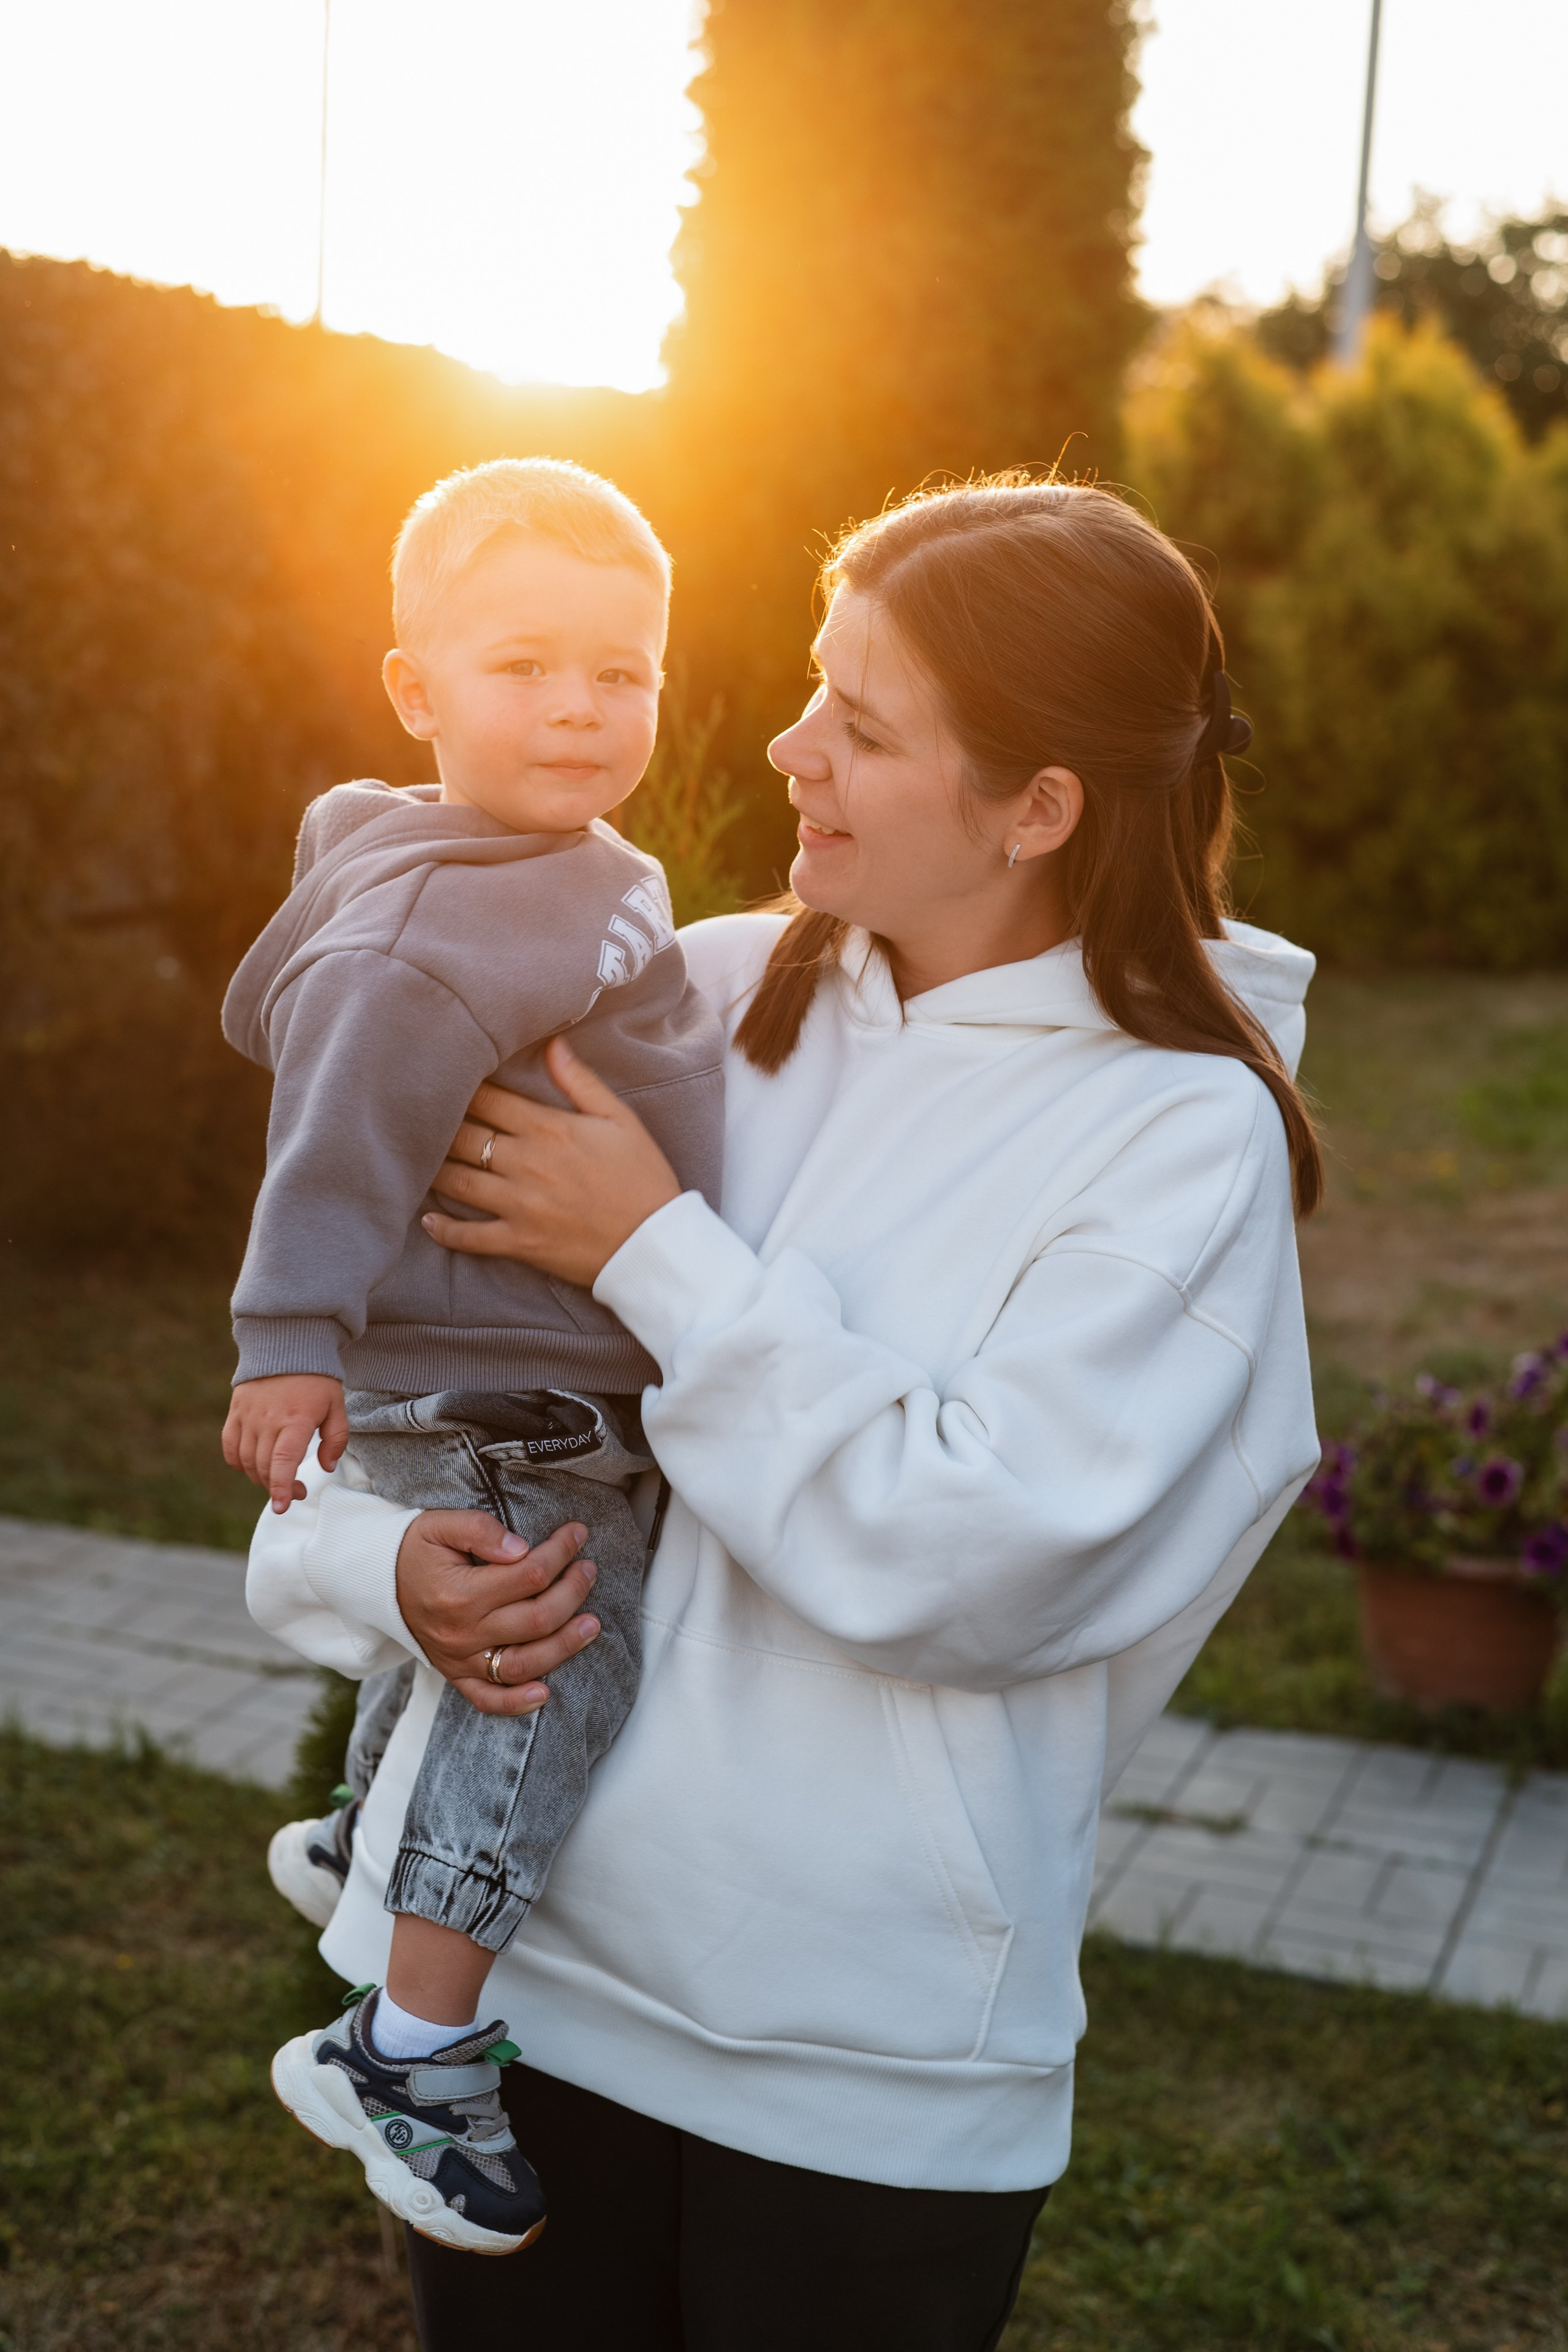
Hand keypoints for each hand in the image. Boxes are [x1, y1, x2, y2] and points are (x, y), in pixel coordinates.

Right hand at [223, 1374, 347, 1513]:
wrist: (287, 1346)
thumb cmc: (316, 1380)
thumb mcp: (337, 1407)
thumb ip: (336, 1440)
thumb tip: (326, 1467)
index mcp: (296, 1420)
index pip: (283, 1461)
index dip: (281, 1487)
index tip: (282, 1506)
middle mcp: (268, 1420)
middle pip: (264, 1467)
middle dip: (279, 1488)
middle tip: (297, 1491)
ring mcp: (248, 1416)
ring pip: (246, 1461)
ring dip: (261, 1478)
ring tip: (279, 1478)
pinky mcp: (236, 1412)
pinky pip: (230, 1447)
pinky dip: (239, 1463)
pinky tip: (254, 1465)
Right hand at [395, 1509, 602, 1716]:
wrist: (376, 1582)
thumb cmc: (414, 1550)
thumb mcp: (439, 1525)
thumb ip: (480, 1531)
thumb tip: (521, 1548)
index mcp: (459, 1593)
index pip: (528, 1575)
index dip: (561, 1552)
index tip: (577, 1533)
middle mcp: (462, 1632)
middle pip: (536, 1620)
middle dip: (573, 1592)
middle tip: (588, 1570)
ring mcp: (459, 1659)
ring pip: (523, 1665)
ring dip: (565, 1646)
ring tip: (592, 1623)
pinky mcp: (456, 1675)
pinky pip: (487, 1700)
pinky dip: (516, 1704)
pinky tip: (545, 1694)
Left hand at [421, 1035, 681, 1286]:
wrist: (655, 1244)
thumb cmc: (643, 1178)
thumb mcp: (620, 1120)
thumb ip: (581, 1082)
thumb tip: (552, 1044)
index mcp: (549, 1128)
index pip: (487, 1099)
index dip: (461, 1089)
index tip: (444, 1081)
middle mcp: (526, 1163)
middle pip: (462, 1136)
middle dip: (438, 1125)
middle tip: (418, 1118)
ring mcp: (519, 1205)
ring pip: (456, 1182)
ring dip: (432, 1170)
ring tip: (417, 1161)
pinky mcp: (519, 1242)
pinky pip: (469, 1236)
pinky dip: (444, 1229)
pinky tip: (428, 1220)